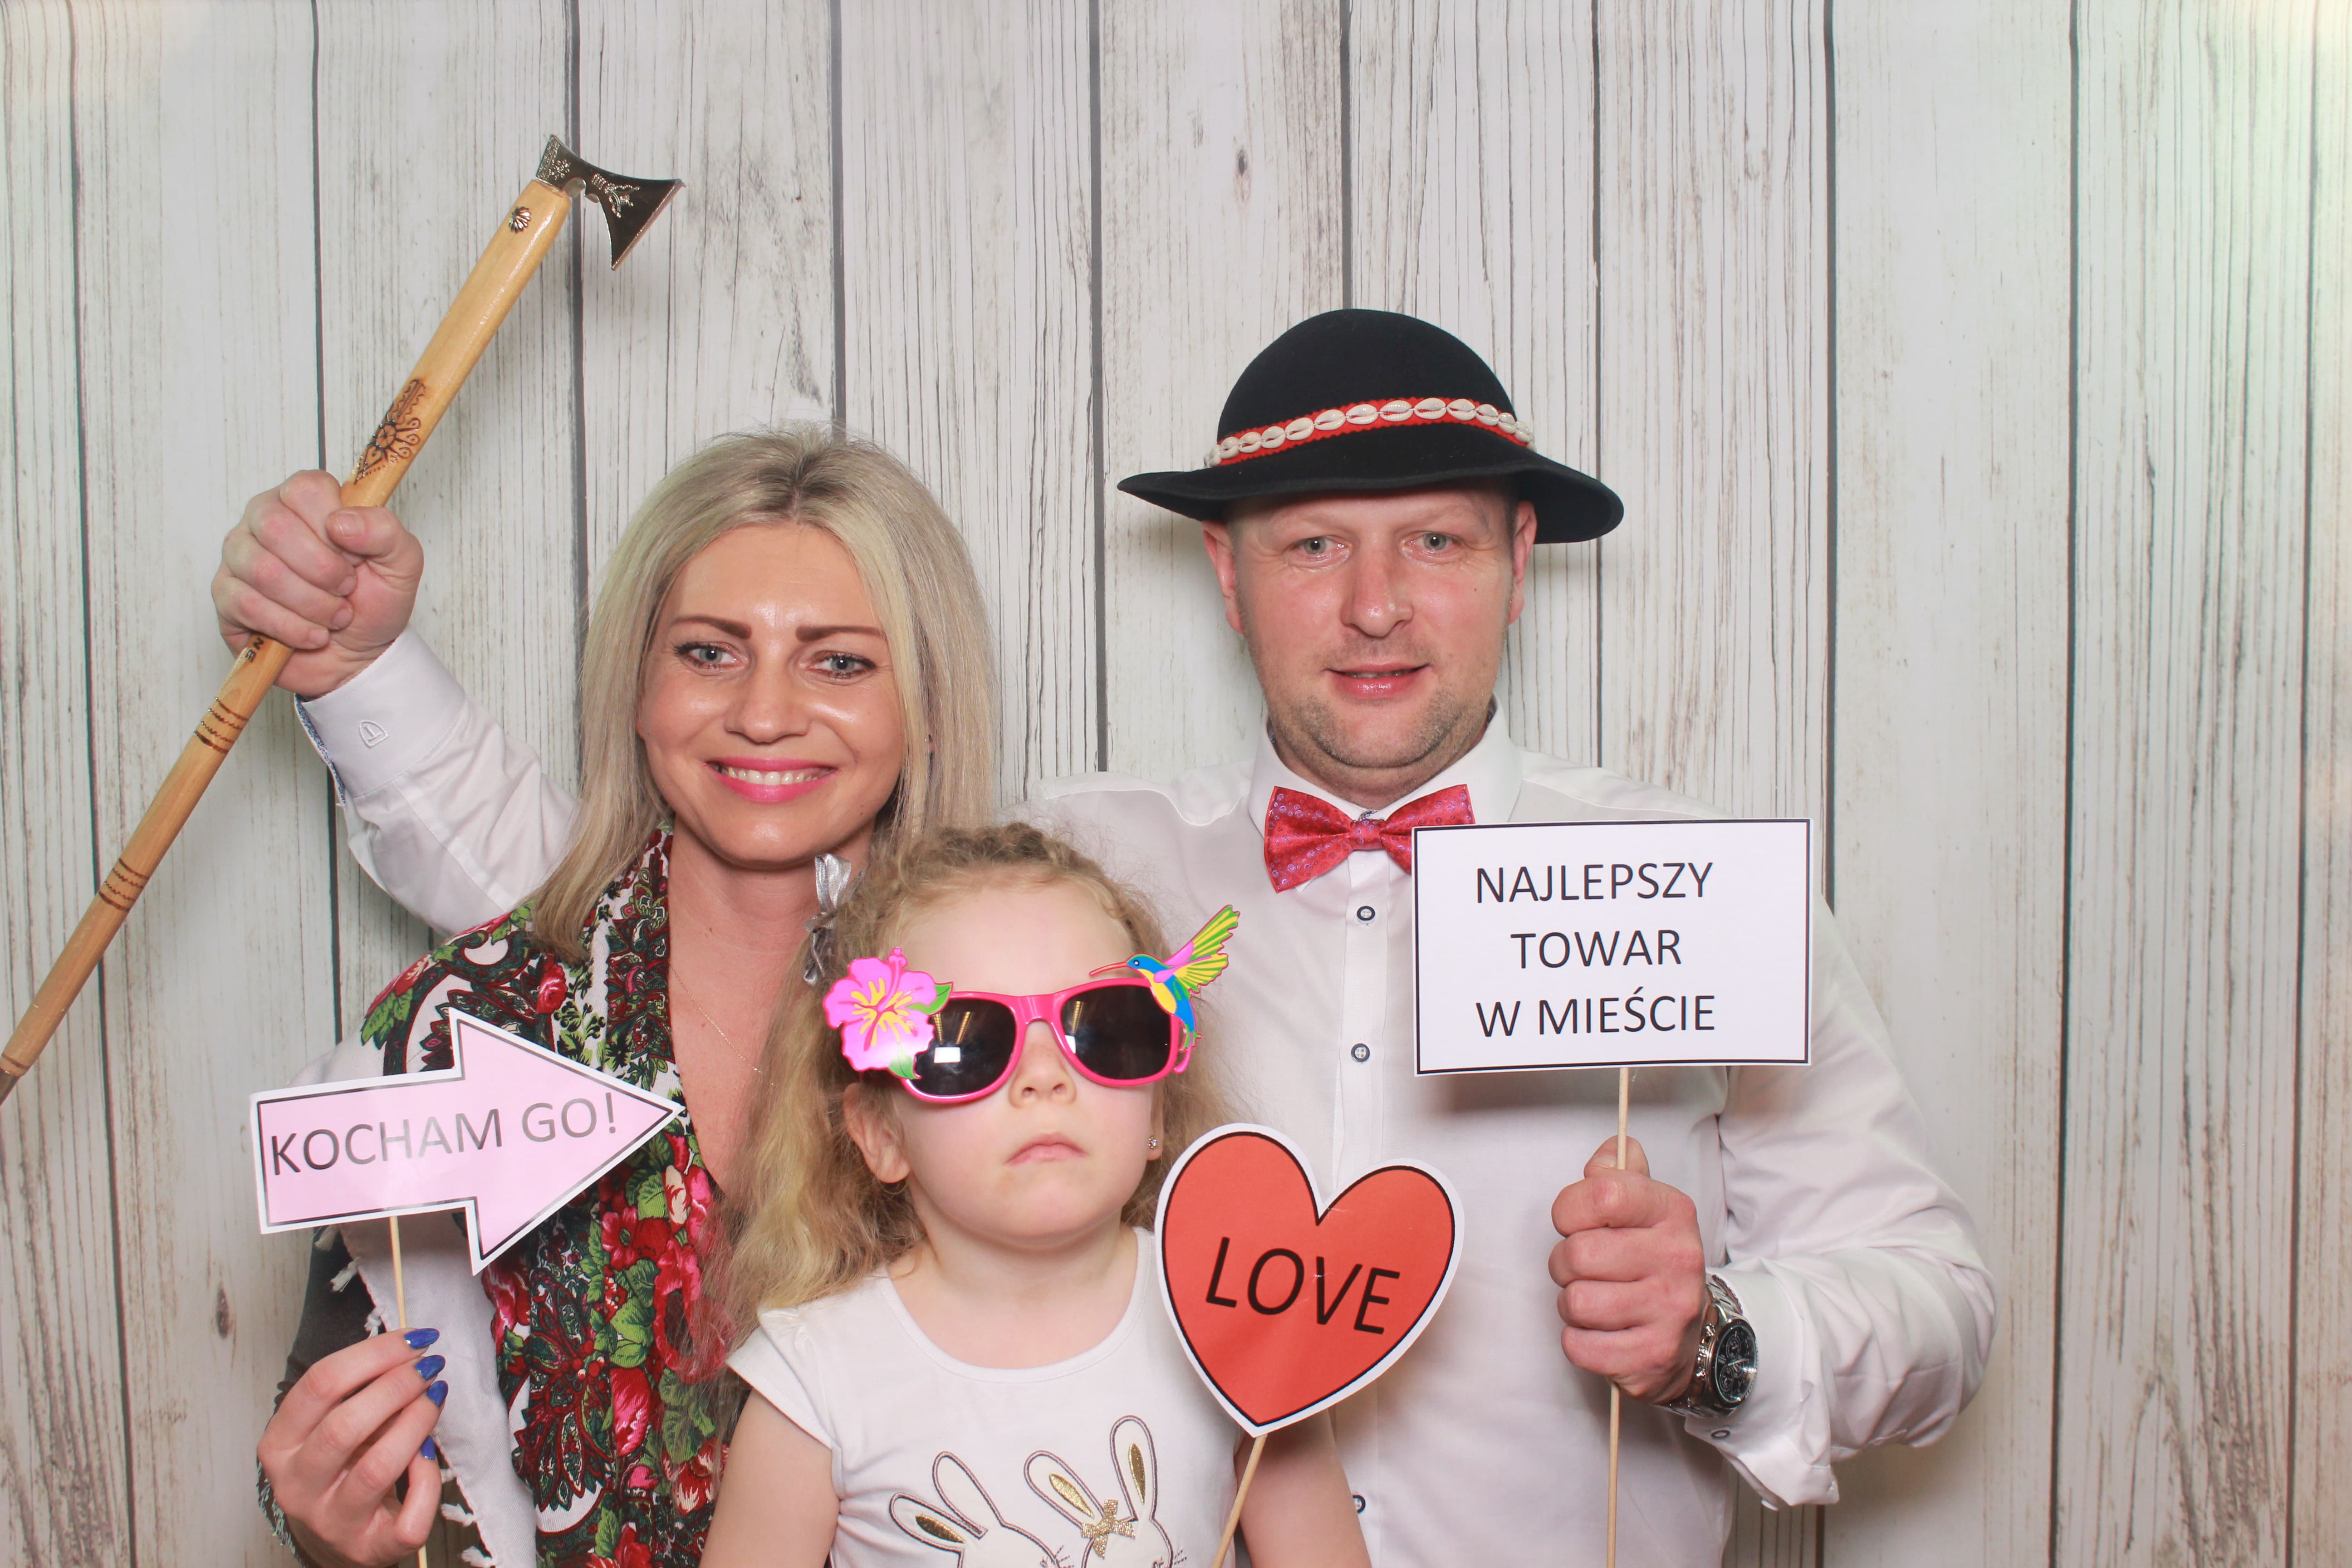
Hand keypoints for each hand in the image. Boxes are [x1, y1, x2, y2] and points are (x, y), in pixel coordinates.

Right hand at [213, 471, 422, 696]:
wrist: (356, 655)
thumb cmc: (372, 601)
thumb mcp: (401, 563)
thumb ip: (384, 530)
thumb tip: (341, 521)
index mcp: (305, 500)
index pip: (306, 489)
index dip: (336, 528)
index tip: (356, 556)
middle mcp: (265, 518)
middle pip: (276, 527)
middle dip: (324, 571)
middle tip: (346, 590)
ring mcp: (240, 555)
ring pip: (263, 570)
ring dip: (312, 604)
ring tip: (335, 616)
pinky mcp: (226, 594)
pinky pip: (248, 605)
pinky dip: (292, 627)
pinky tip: (313, 634)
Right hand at [257, 1328, 446, 1566]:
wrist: (338, 1537)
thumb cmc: (339, 1468)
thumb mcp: (331, 1425)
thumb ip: (356, 1393)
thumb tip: (408, 1353)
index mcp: (279, 1446)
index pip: (319, 1386)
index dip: (372, 1354)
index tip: (412, 1339)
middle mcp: (297, 1486)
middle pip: (344, 1427)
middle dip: (396, 1386)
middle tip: (430, 1365)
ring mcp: (332, 1521)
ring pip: (378, 1467)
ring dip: (416, 1423)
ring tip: (436, 1396)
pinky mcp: (370, 1549)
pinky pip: (409, 1516)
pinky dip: (428, 1480)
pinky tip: (430, 1456)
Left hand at [1548, 1135, 1707, 1403]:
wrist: (1692, 1335)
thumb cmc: (1652, 1265)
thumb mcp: (1644, 1209)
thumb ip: (1617, 1175)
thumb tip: (1607, 1152)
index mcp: (1672, 1212)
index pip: (1602, 1194)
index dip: (1570, 1208)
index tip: (1575, 1221)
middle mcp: (1678, 1259)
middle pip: (1578, 1253)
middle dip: (1565, 1263)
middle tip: (1584, 1269)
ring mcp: (1669, 1312)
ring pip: (1575, 1301)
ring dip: (1572, 1303)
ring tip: (1596, 1299)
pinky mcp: (1650, 1357)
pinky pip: (1579, 1345)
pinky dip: (1579, 1341)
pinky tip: (1604, 1331)